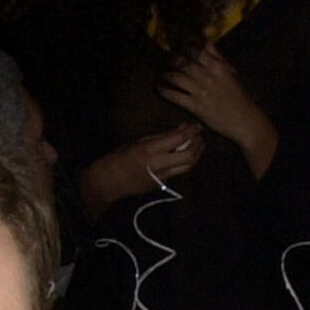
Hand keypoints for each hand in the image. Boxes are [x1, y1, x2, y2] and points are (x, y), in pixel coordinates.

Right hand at [78, 124, 202, 216]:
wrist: (109, 182)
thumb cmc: (119, 157)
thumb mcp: (138, 142)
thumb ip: (160, 138)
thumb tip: (179, 130)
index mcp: (151, 150)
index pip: (179, 139)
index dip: (191, 131)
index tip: (196, 125)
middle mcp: (160, 165)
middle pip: (189, 156)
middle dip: (198, 145)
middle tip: (200, 136)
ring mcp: (163, 177)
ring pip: (188, 166)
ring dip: (196, 155)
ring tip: (199, 145)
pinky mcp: (163, 184)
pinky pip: (180, 172)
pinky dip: (187, 162)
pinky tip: (187, 154)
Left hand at [158, 46, 276, 175]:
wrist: (243, 120)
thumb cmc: (238, 96)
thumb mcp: (230, 72)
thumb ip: (217, 56)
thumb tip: (206, 39)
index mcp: (217, 66)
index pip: (197, 51)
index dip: (186, 49)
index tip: (180, 48)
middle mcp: (207, 77)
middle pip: (184, 63)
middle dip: (173, 60)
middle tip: (168, 61)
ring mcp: (200, 92)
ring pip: (177, 77)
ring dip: (166, 74)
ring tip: (161, 74)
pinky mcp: (195, 106)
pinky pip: (176, 96)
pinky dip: (165, 91)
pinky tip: (159, 88)